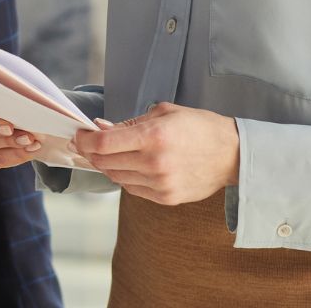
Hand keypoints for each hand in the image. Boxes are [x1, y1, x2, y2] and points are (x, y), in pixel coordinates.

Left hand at [74, 102, 238, 204]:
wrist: (231, 154)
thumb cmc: (198, 127)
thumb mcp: (164, 112)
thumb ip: (130, 122)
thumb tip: (100, 128)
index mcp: (154, 137)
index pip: (104, 144)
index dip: (84, 140)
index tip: (79, 135)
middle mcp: (155, 163)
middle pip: (105, 163)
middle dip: (91, 152)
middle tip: (88, 143)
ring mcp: (160, 184)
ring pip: (116, 178)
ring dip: (107, 165)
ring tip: (112, 154)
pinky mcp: (166, 198)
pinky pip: (132, 189)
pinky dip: (125, 177)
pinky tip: (132, 165)